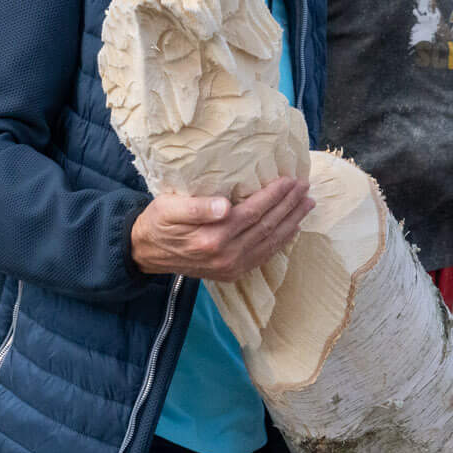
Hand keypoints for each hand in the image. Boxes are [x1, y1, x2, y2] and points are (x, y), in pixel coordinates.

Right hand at [130, 177, 312, 280]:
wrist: (146, 252)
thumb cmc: (158, 222)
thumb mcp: (169, 208)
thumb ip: (197, 207)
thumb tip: (225, 206)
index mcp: (212, 237)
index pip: (253, 213)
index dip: (274, 196)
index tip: (290, 179)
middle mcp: (226, 256)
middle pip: (266, 227)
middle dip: (289, 206)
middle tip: (306, 188)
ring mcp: (230, 267)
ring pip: (269, 242)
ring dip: (291, 222)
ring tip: (307, 205)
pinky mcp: (231, 273)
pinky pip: (263, 256)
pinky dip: (281, 242)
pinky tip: (292, 229)